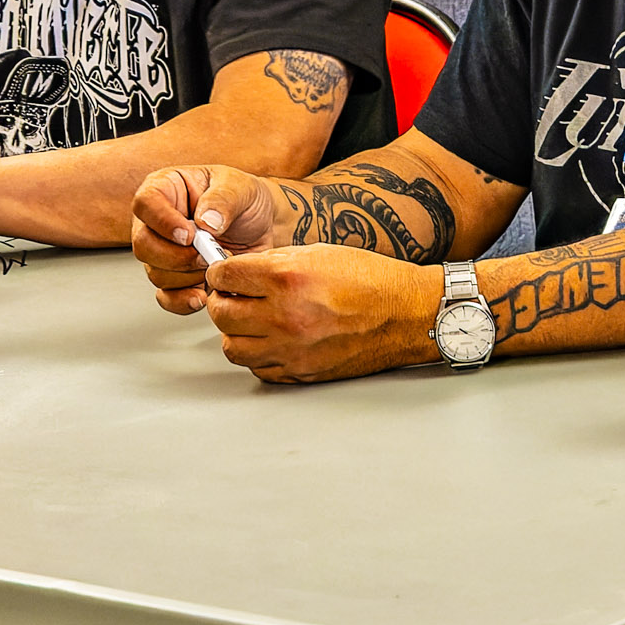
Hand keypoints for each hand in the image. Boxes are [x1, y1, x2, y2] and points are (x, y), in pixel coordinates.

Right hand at [131, 165, 278, 312]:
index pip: (145, 203)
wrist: (264, 225)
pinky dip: (183, 300)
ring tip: (216, 264)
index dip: (162, 222)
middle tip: (206, 255)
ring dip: (187, 276)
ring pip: (156, 273)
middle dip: (176, 256)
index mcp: (166, 189)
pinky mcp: (178, 278)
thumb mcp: (240, 187)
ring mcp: (164, 252)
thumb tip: (207, 222)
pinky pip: (167, 297)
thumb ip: (223, 199)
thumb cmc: (245, 199)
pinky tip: (203, 294)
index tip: (188, 235)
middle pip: (143, 245)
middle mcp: (158, 222)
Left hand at [203, 244, 443, 381]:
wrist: (405, 314)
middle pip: (220, 313)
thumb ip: (273, 263)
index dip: (219, 271)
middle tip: (233, 295)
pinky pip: (258, 368)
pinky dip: (258, 354)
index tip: (225, 273)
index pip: (224, 276)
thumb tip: (239, 271)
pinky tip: (271, 339)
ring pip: (232, 347)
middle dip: (222, 300)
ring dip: (235, 331)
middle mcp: (284, 316)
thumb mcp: (318, 253)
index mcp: (287, 278)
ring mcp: (291, 349)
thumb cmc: (369, 279)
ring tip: (251, 320)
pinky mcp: (300, 372)